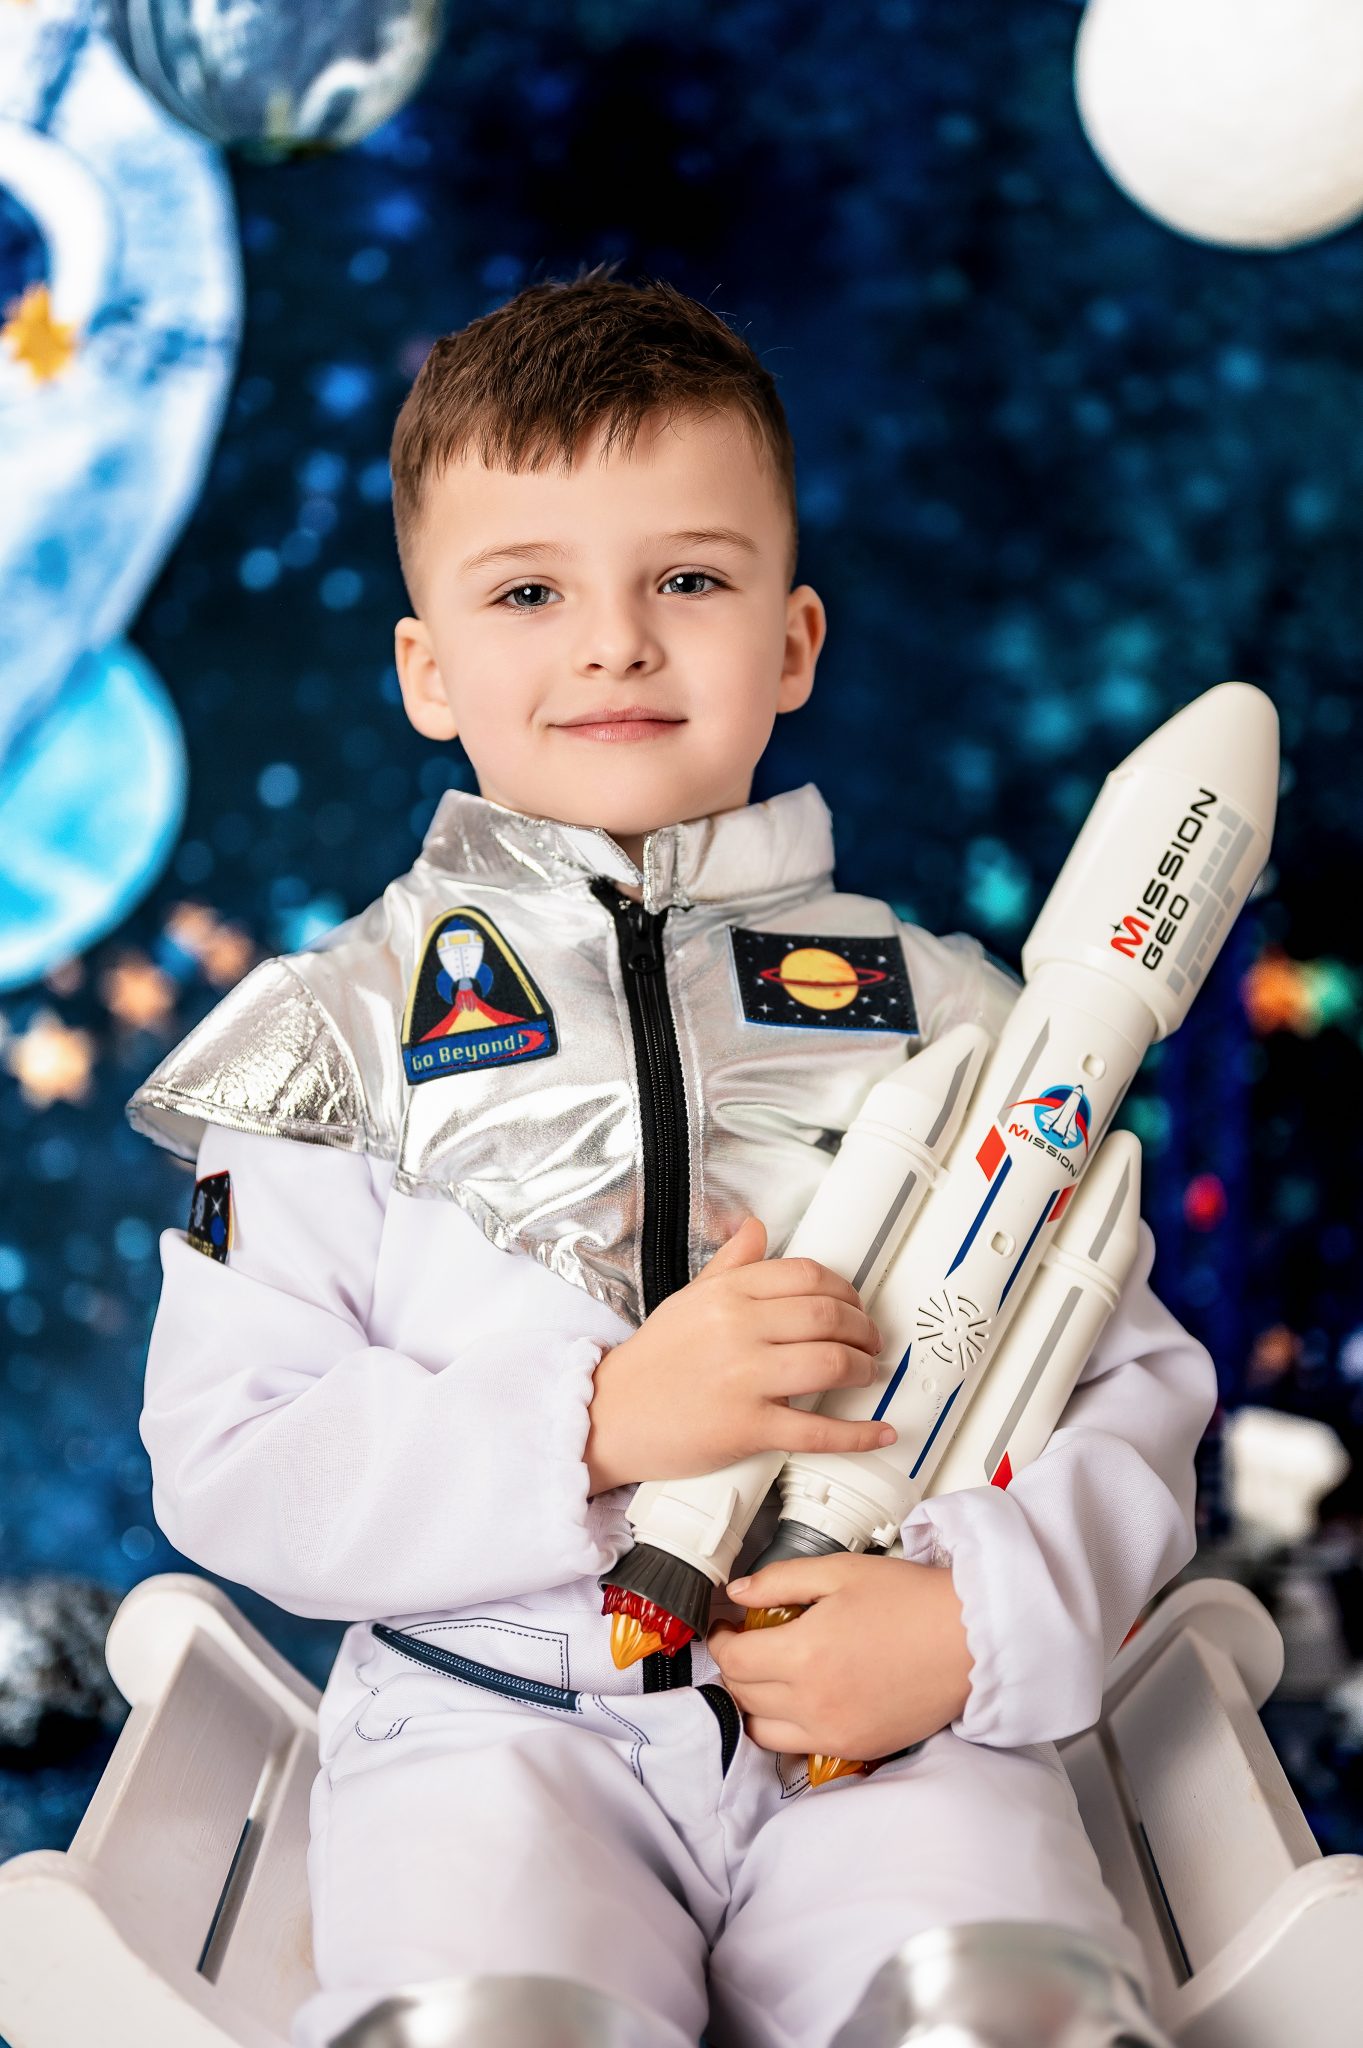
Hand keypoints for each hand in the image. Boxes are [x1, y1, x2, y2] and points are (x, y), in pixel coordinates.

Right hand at [584, 1216, 894, 1493]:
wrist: (609, 1417)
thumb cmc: (651, 1363)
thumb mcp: (686, 1300)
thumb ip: (729, 1266)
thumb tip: (757, 1229)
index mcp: (726, 1294)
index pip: (807, 1276)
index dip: (845, 1290)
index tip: (854, 1305)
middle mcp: (737, 1329)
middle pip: (828, 1317)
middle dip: (864, 1329)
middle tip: (871, 1340)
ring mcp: (744, 1379)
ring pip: (831, 1365)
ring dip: (863, 1369)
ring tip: (867, 1373)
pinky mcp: (747, 1428)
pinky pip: (817, 1431)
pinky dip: (857, 1434)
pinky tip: (879, 1431)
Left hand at [706, 1554, 973, 1760]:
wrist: (969, 1640)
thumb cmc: (912, 1601)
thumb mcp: (838, 1571)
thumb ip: (779, 1581)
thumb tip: (738, 1592)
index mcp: (804, 1653)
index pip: (733, 1660)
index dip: (719, 1641)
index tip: (725, 1628)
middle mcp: (813, 1701)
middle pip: (742, 1696)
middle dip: (734, 1668)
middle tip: (745, 1645)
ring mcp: (834, 1731)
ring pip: (761, 1730)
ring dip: (752, 1704)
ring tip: (767, 1675)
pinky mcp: (856, 1747)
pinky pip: (797, 1747)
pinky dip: (784, 1726)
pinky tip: (799, 1699)